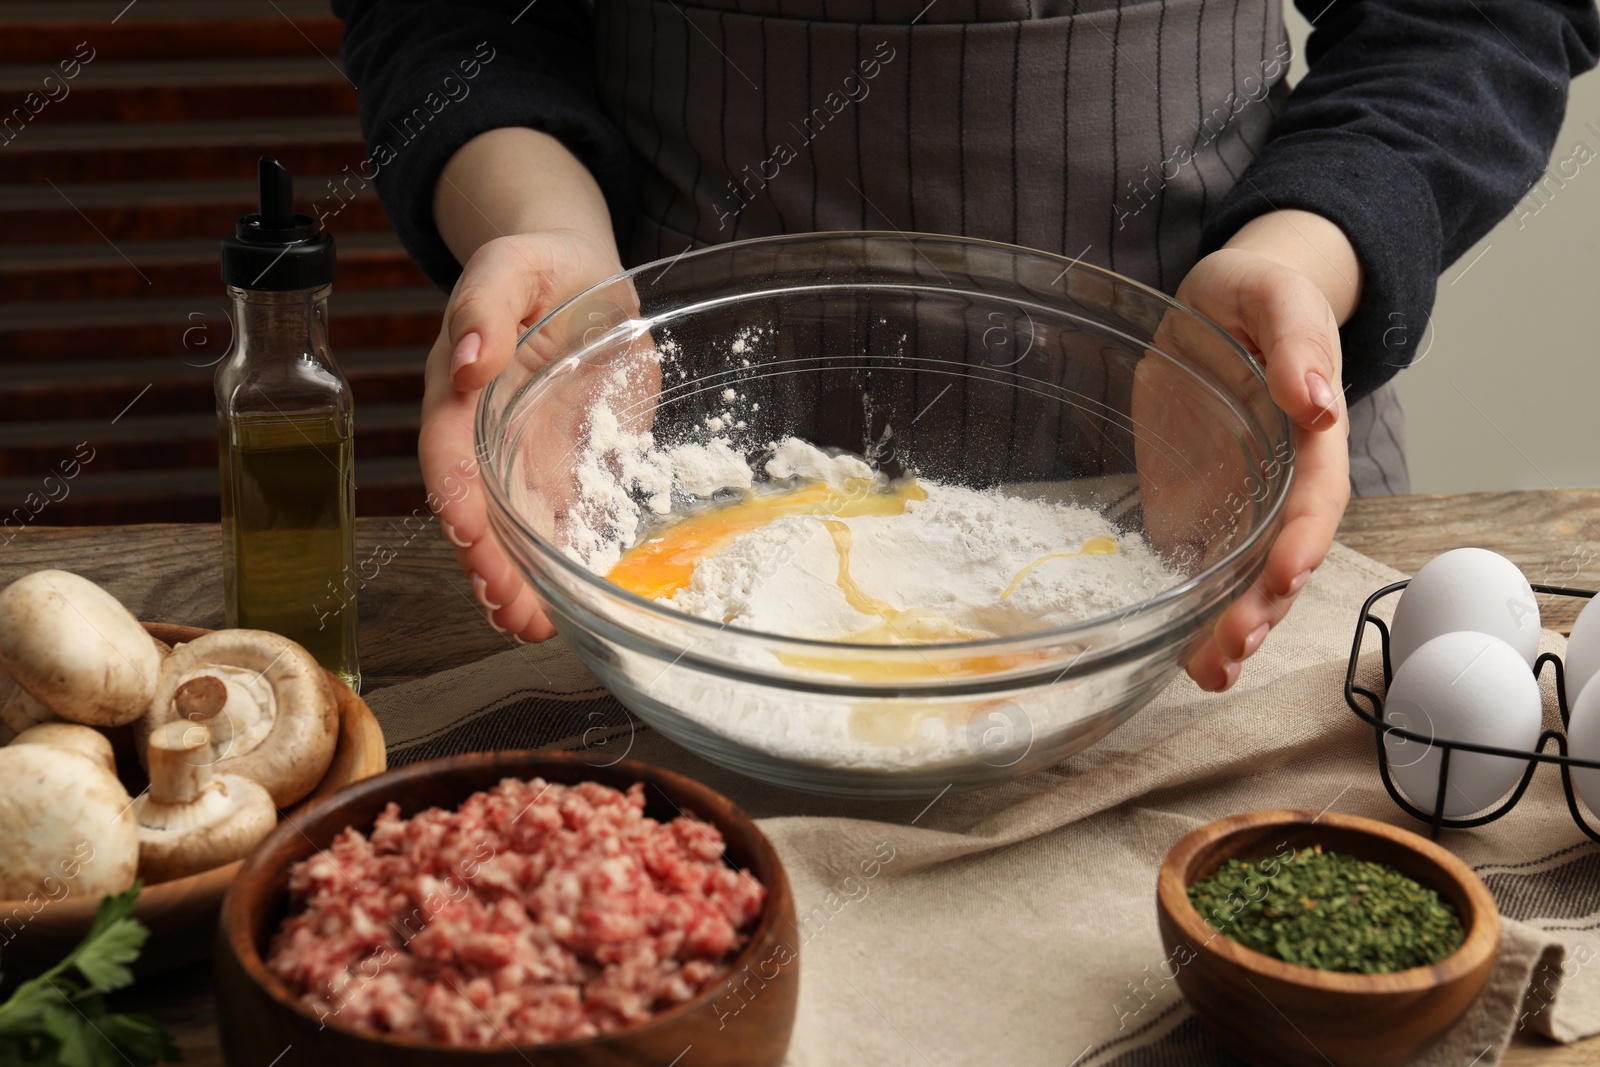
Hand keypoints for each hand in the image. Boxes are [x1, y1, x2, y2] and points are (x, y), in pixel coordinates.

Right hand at [419, 228, 623, 641]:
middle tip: (505, 604)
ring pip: (512, 532)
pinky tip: (561, 610)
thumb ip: (487, 303)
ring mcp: (525, 462)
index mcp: (459, 388)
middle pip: (476, 507)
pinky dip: (557, 571)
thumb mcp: (513, 263)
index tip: (465, 529)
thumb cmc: (543, 267)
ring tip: (530, 626)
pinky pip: (560, 530)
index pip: (447, 447)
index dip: (453, 490)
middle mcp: (483, 436)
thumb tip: (467, 360)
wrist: (587, 282)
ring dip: (517, 582)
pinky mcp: (568, 476)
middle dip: (487, 559)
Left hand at [1170, 210, 1357, 690]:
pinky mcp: (1195, 516)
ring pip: (1246, 581)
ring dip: (1233, 629)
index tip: (1284, 574)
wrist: (1215, 307)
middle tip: (1237, 646)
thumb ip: (1296, 343)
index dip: (1302, 539)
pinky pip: (1200, 575)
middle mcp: (1280, 485)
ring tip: (1213, 671)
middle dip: (1264, 606)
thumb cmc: (1254, 296)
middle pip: (1283, 557)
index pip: (1315, 498)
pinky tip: (1183, 663)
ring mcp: (1238, 508)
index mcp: (1309, 436)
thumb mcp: (1274, 296)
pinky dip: (1195, 622)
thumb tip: (1316, 400)